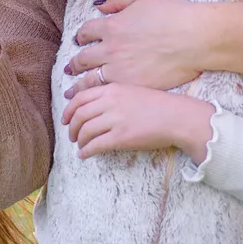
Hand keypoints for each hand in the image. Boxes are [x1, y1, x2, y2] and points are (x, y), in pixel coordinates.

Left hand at [61, 83, 214, 162]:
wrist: (177, 116)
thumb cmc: (158, 104)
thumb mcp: (132, 90)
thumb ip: (112, 95)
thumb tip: (95, 107)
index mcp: (112, 88)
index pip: (80, 97)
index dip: (69, 109)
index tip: (65, 118)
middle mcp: (110, 102)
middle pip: (79, 115)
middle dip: (71, 126)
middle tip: (71, 134)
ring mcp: (115, 120)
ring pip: (85, 131)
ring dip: (78, 140)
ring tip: (80, 145)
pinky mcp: (121, 138)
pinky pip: (95, 145)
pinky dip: (86, 151)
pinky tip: (84, 155)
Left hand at [64, 0, 205, 97]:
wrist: (194, 38)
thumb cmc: (173, 14)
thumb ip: (118, 0)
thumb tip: (99, 7)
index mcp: (112, 26)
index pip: (86, 31)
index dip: (81, 35)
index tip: (80, 40)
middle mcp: (111, 50)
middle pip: (82, 59)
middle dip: (74, 64)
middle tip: (69, 68)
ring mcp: (121, 71)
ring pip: (90, 80)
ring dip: (78, 85)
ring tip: (71, 91)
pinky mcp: (133, 87)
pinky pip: (108, 93)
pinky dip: (98, 97)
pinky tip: (95, 100)